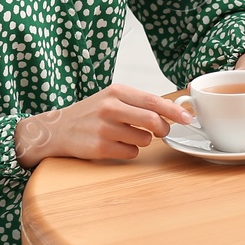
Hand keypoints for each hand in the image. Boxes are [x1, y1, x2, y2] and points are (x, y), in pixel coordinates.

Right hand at [14, 83, 194, 168]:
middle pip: (153, 121)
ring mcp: (104, 129)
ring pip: (144, 139)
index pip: (153, 100)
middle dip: (163, 129)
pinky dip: (129, 151)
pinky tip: (115, 145)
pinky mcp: (100, 148)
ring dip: (142, 141)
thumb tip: (173, 110)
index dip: (174, 111)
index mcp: (116, 91)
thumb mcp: (112, 98)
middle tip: (161, 132)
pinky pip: (131, 153)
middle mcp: (110, 108)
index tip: (187, 118)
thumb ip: (139, 103)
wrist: (57, 129)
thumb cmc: (91, 113)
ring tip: (125, 135)